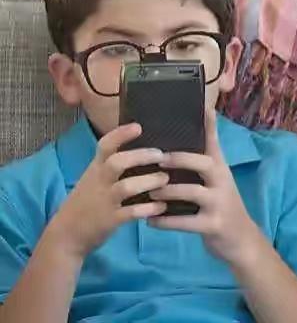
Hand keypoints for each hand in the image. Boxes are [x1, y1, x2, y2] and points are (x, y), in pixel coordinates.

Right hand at [46, 124, 168, 258]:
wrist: (66, 234)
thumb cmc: (87, 203)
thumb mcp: (93, 179)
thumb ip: (111, 166)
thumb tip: (142, 151)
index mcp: (95, 169)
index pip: (104, 146)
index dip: (120, 135)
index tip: (138, 126)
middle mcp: (99, 182)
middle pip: (117, 162)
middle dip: (141, 156)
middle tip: (161, 155)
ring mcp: (104, 201)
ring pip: (127, 187)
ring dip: (149, 181)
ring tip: (165, 179)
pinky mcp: (110, 220)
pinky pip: (131, 213)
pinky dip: (148, 209)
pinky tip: (162, 206)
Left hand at [147, 109, 263, 265]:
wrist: (241, 239)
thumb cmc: (222, 205)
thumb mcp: (217, 180)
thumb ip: (204, 160)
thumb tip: (186, 137)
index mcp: (220, 168)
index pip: (214, 141)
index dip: (208, 124)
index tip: (202, 106)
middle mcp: (222, 181)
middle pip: (203, 163)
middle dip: (179, 159)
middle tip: (156, 158)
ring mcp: (219, 203)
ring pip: (191, 192)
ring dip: (166, 191)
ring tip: (148, 191)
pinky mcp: (213, 225)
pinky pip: (185, 222)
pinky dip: (164, 221)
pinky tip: (149, 220)